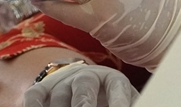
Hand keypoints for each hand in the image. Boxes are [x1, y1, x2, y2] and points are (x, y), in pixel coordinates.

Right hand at [24, 64, 138, 106]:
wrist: (81, 82)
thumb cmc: (108, 99)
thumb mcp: (123, 100)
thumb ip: (130, 103)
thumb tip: (146, 105)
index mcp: (113, 80)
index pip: (118, 87)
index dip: (120, 102)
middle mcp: (87, 76)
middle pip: (84, 85)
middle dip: (84, 103)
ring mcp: (63, 80)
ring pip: (59, 94)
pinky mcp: (43, 87)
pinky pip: (34, 95)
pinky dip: (34, 106)